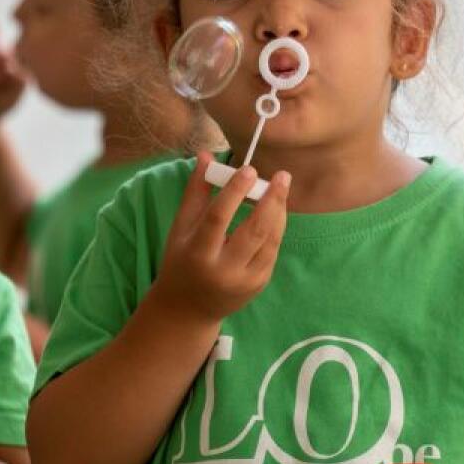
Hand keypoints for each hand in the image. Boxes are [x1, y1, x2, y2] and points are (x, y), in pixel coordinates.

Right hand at [150, 153, 289, 324]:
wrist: (188, 309)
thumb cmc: (181, 260)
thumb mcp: (181, 227)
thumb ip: (196, 191)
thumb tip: (206, 154)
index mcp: (197, 253)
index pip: (218, 218)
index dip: (234, 192)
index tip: (249, 169)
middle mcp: (222, 270)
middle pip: (254, 231)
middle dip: (271, 200)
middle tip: (282, 176)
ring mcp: (244, 281)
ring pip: (270, 240)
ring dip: (279, 211)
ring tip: (281, 188)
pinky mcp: (259, 284)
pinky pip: (272, 250)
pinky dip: (276, 228)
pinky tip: (276, 210)